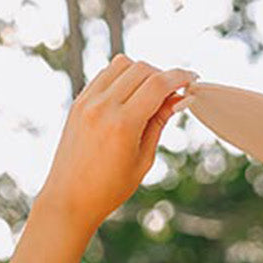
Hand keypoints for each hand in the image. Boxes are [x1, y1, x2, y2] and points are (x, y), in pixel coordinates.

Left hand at [36, 54, 197, 232]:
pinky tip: (131, 96)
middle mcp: (103, 106)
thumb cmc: (110, 188)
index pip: (157, 85)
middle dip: (163, 76)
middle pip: (142, 69)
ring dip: (142, 73)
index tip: (192, 79)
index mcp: (123, 124)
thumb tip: (176, 99)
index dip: (179, 78)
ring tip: (151, 95)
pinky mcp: (79, 101)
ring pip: (123, 64)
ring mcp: (88, 101)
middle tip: (174, 94)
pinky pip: (106, 74)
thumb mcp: (143, 159)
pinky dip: (123, 77)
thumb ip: (159, 123)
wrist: (70, 198)